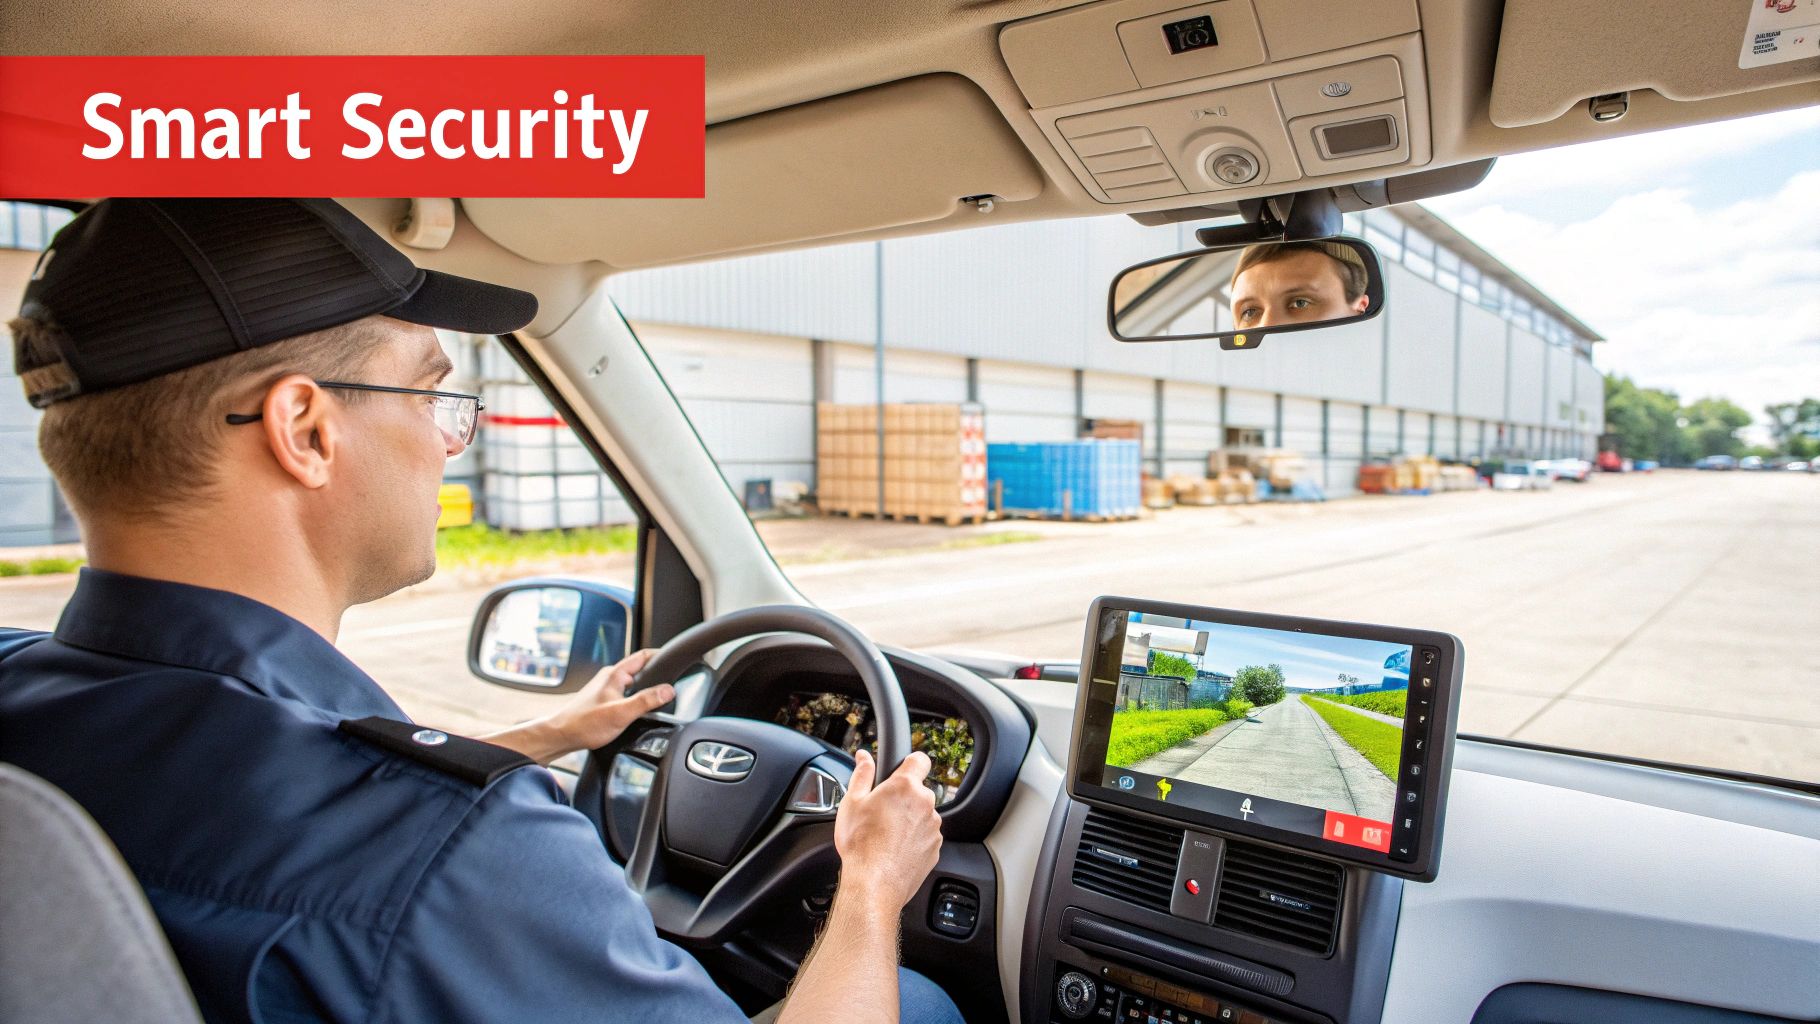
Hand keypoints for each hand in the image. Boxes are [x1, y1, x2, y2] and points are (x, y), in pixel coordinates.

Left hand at [484, 649, 673, 763]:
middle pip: (639, 669)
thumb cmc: (584, 723)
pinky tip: (637, 711)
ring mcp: (605, 688)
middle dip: (656, 674)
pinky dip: (635, 698)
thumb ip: (646, 701)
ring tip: (656, 699)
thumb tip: (668, 690)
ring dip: (645, 688)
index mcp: (615, 674)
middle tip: (670, 682)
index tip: (674, 658)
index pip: (643, 656)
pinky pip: (625, 693)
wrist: (562, 735)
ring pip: (632, 683)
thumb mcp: (621, 712)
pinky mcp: (602, 699)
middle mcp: (609, 677)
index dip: (660, 655)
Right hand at [832, 749, 942, 909]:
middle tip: (882, 812)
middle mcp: (925, 804)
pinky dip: (914, 840)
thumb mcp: (852, 803)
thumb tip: (863, 757)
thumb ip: (862, 774)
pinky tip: (895, 849)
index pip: (920, 760)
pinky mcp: (935, 848)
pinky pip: (926, 836)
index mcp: (905, 787)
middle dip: (904, 798)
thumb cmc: (861, 843)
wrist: (874, 883)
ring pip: (923, 815)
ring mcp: (933, 827)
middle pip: (918, 791)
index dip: (911, 762)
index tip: (903, 769)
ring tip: (887, 835)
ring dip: (910, 820)